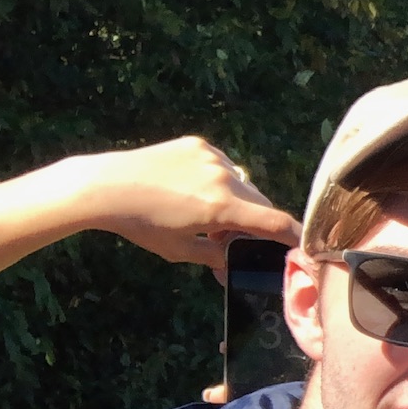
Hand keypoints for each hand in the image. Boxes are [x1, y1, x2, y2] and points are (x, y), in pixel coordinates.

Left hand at [0, 137, 299, 278]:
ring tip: (206, 211)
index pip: (275, 223)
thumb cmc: (140, 223)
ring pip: (243, 184)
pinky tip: (192, 189)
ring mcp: (212, 157)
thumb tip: (239, 263)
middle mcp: (224, 178)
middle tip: (234, 236)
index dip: (294, 236)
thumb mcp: (180, 250)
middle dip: (256, 222)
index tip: (303, 245)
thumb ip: (217, 255)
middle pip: (260, 204)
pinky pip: (223, 166)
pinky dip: (219, 180)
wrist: (104, 186)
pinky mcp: (198, 145)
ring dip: (237, 200)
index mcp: (222, 207)